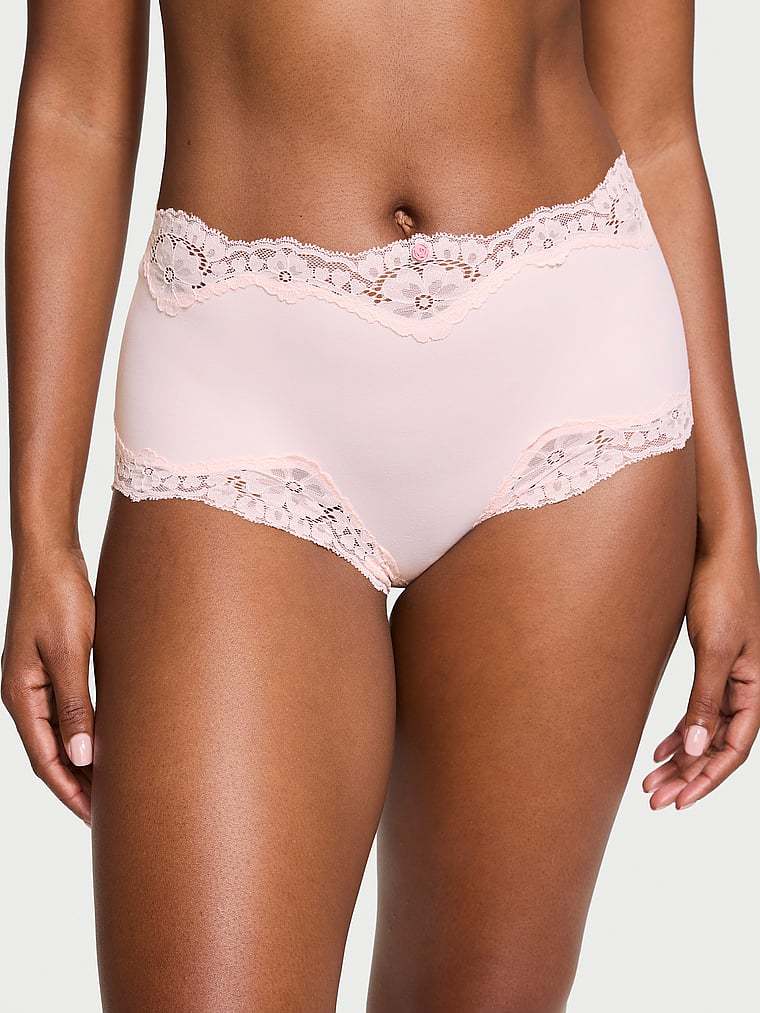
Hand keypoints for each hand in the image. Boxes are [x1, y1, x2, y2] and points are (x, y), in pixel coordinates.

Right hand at [2, 543, 94, 823]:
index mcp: (21, 696)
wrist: (50, 554)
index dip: (70, 792)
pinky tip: (106, 743)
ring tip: (111, 789)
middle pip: (51, 754)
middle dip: (77, 786)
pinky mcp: (52, 667)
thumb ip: (75, 704)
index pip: (46, 760)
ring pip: (60, 736)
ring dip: (82, 763)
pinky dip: (85, 735)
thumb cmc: (58, 596)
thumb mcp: (69, 651)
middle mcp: (24, 695)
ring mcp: (36, 682)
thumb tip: (82, 757)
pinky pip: (67, 713)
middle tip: (110, 816)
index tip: (96, 820)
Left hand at [643, 546, 759, 809]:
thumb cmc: (723, 592)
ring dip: (680, 758)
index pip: (734, 748)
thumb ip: (706, 698)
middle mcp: (745, 688)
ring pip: (704, 731)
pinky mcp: (710, 664)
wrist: (715, 550)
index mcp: (755, 688)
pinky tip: (659, 749)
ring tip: (650, 781)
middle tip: (654, 800)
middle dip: (688, 776)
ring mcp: (728, 678)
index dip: (708, 777)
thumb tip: (696, 747)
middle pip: (717, 745)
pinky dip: (679, 732)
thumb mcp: (714, 648)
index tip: (680, 802)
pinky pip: (697, 710)